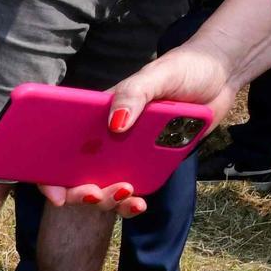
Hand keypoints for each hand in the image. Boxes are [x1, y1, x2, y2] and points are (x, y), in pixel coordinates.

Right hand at [39, 45, 237, 216]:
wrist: (221, 75)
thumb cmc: (185, 68)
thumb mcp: (158, 75)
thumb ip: (134, 95)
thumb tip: (115, 124)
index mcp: (98, 115)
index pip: (62, 145)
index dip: (50, 172)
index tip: (55, 190)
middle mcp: (107, 138)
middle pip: (79, 174)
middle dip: (80, 192)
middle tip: (94, 194)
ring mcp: (128, 155)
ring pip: (105, 187)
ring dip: (108, 200)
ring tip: (126, 194)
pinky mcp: (152, 166)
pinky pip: (135, 190)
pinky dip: (132, 202)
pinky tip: (140, 202)